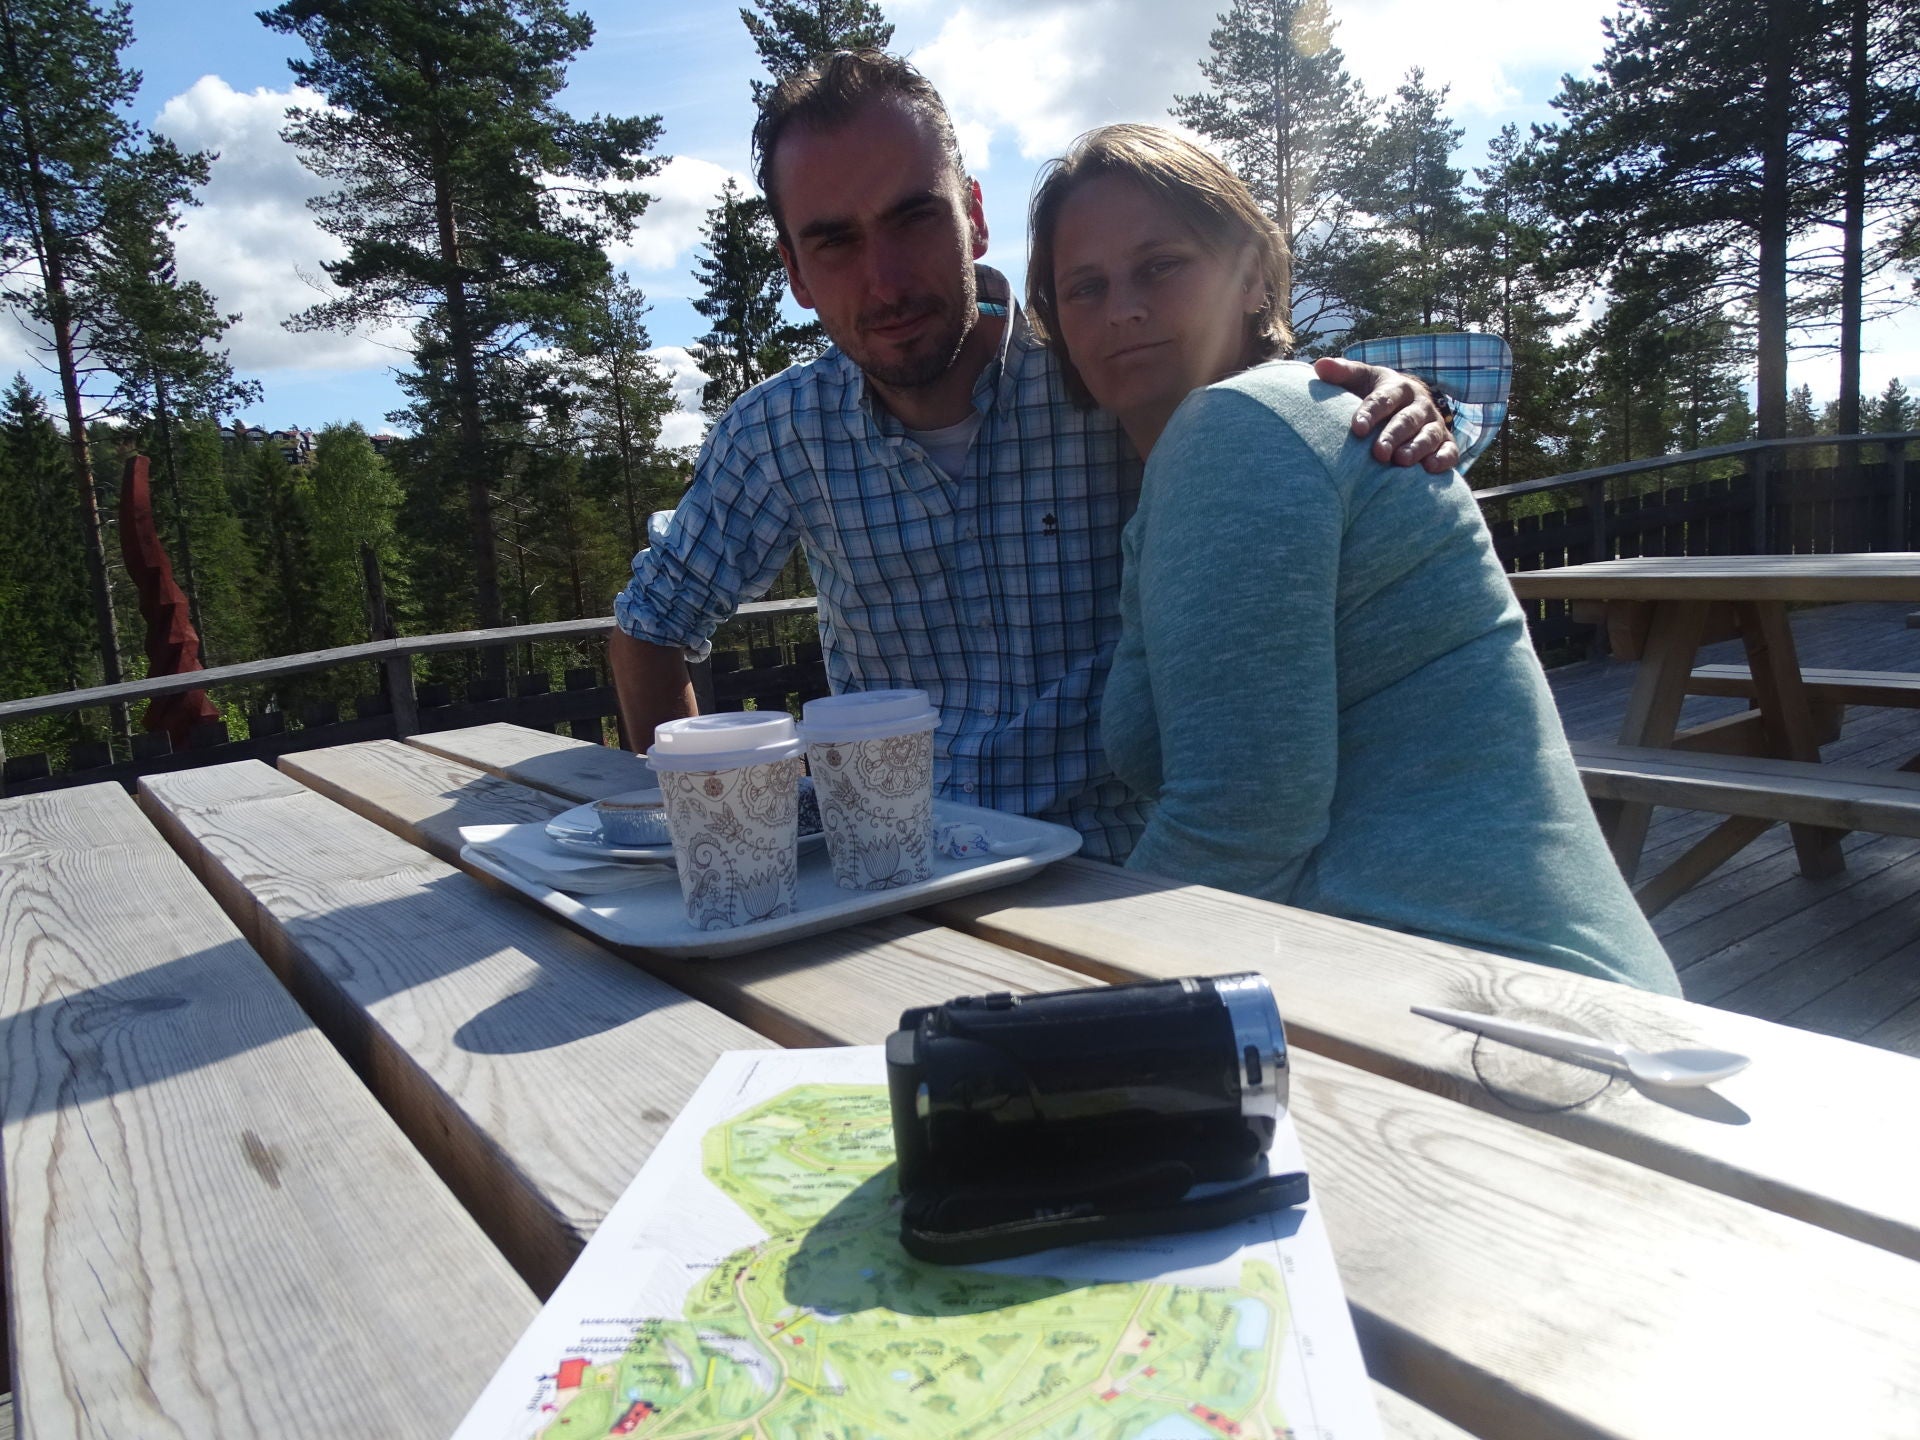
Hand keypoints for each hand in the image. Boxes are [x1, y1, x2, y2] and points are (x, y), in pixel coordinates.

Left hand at [1313, 355, 1458, 472]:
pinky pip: (1449, 450)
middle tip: (1378, 452)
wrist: (1404, 403)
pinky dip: (1443, 459)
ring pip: (1429, 435)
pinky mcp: (1445, 442)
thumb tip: (1320, 366)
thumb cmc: (1373, 394)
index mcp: (1397, 387)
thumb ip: (1342, 374)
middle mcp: (1419, 404)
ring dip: (1417, 448)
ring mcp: (1434, 424)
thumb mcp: (1359, 379)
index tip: (1357, 428)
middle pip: (1407, 419)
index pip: (1383, 399)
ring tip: (1400, 461)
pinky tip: (1430, 469)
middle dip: (1393, 435)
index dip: (1371, 413)